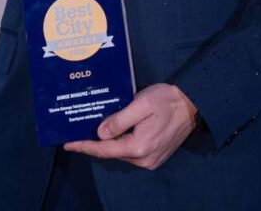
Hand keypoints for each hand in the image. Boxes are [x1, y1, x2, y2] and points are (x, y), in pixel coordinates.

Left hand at [64, 83, 196, 169]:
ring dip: (109, 142)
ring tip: (93, 130)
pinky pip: (132, 151)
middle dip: (95, 143)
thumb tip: (100, 133)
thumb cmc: (167, 100)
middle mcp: (144, 158)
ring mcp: (151, 159)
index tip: (68, 143)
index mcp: (138, 146)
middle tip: (78, 132)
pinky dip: (121, 143)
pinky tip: (114, 132)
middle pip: (112, 152)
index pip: (105, 150)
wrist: (192, 104)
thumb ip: (120, 119)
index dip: (85, 146)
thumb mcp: (142, 104)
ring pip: (122, 152)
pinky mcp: (156, 156)